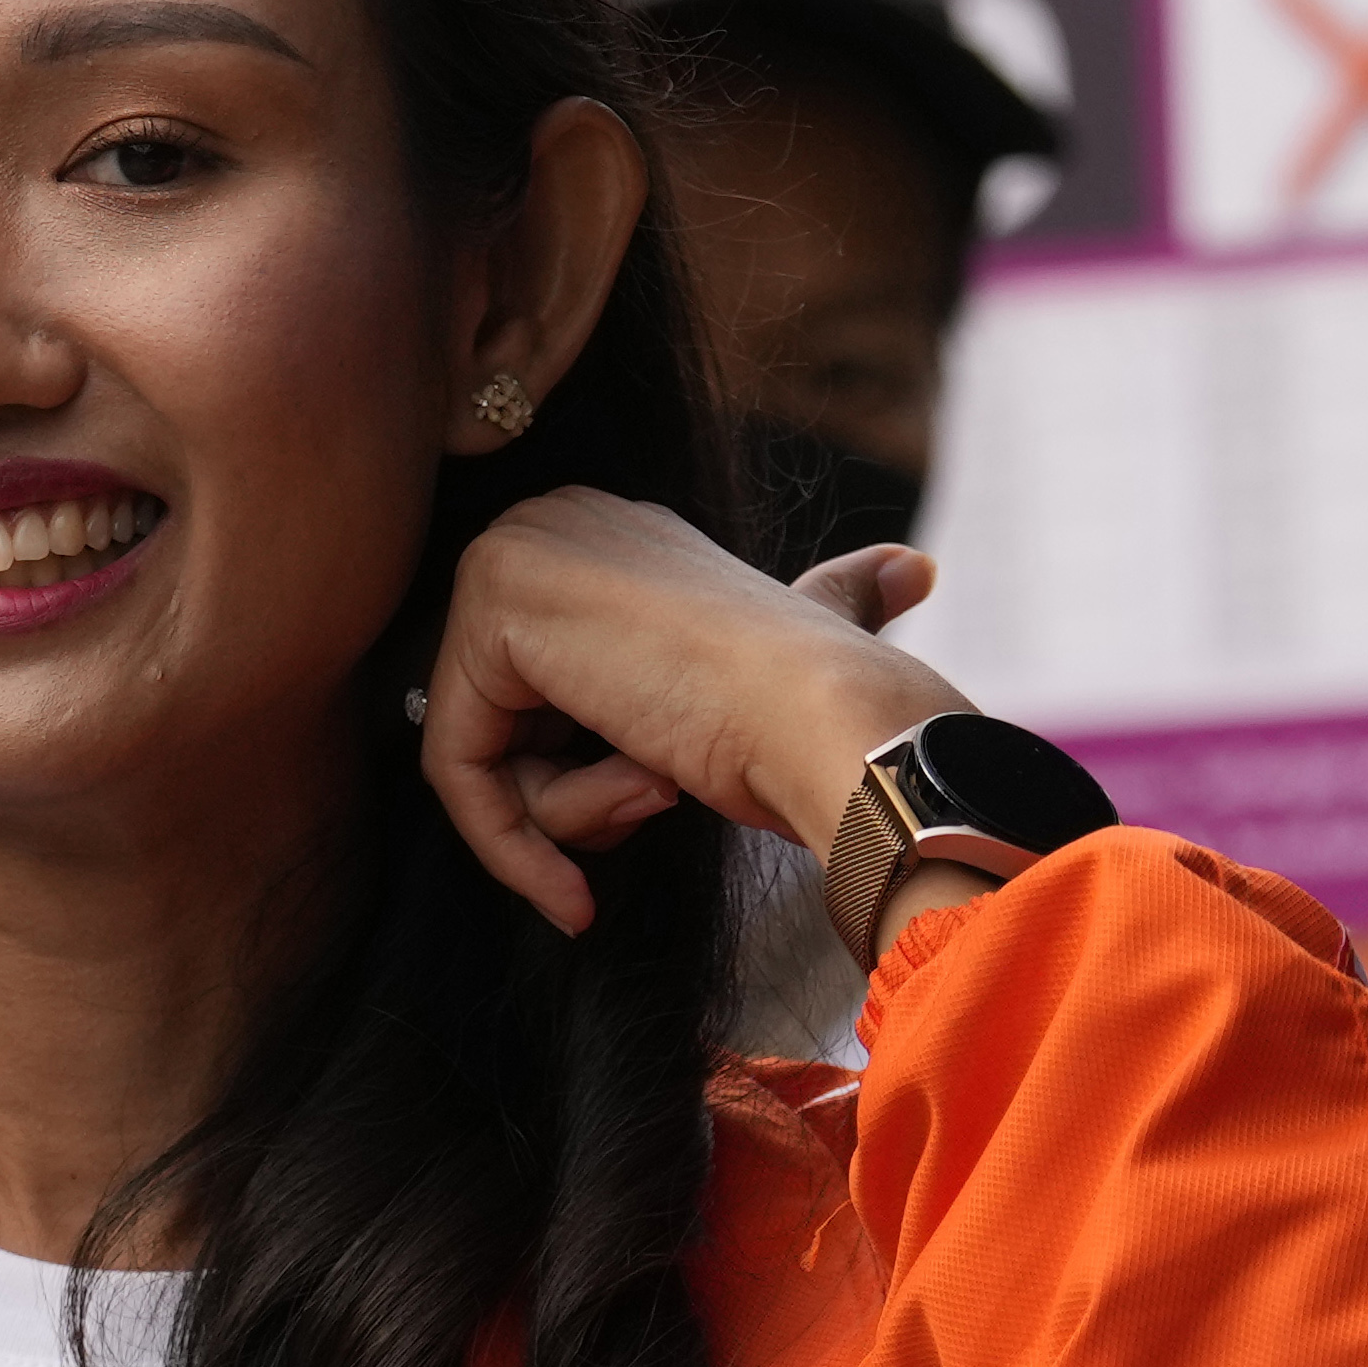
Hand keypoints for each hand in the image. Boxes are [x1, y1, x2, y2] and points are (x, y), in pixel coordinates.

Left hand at [421, 486, 961, 933]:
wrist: (828, 720)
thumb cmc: (816, 707)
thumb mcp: (807, 640)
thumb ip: (831, 601)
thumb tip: (913, 571)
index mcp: (615, 532)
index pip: (541, 689)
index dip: (585, 773)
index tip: (655, 811)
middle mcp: (555, 522)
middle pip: (502, 720)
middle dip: (572, 796)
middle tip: (660, 794)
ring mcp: (515, 553)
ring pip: (482, 753)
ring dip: (569, 812)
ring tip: (657, 782)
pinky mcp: (490, 605)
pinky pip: (454, 769)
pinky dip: (514, 841)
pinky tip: (599, 844)